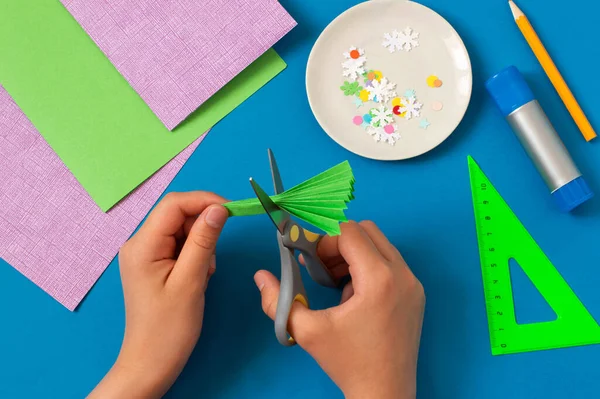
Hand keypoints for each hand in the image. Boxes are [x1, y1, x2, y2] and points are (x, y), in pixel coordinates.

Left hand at [89, 192, 228, 398]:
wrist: (150, 363)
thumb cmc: (169, 328)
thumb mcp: (191, 281)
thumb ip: (204, 241)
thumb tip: (219, 208)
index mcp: (142, 244)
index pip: (174, 204)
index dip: (204, 201)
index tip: (233, 212)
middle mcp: (139, 243)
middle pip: (177, 215)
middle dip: (202, 228)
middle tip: (213, 258)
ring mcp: (145, 253)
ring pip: (181, 229)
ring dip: (200, 243)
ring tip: (203, 274)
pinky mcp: (153, 264)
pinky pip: (179, 245)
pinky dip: (195, 254)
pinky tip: (197, 276)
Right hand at [254, 221, 424, 398]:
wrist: (384, 393)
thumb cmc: (347, 362)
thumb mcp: (307, 331)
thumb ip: (278, 301)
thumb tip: (260, 276)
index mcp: (379, 279)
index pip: (350, 232)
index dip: (324, 240)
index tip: (309, 260)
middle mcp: (402, 274)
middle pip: (368, 231)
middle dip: (339, 243)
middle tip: (320, 266)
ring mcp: (414, 283)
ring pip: (380, 244)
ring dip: (354, 253)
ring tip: (334, 282)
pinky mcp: (416, 293)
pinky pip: (391, 262)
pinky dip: (369, 266)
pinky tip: (353, 294)